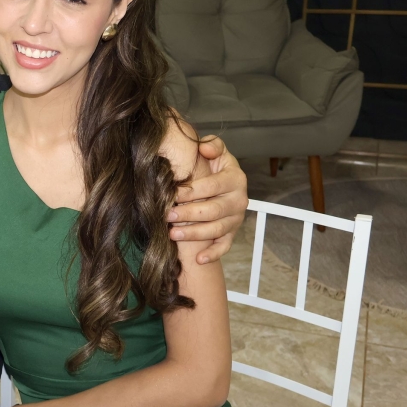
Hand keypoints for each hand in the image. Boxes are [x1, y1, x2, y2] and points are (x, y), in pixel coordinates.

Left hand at [167, 135, 247, 263]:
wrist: (225, 183)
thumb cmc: (214, 167)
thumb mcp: (216, 152)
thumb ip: (212, 146)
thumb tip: (205, 149)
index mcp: (235, 179)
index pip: (213, 186)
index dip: (192, 190)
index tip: (172, 194)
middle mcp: (239, 200)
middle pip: (213, 210)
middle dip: (189, 214)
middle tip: (168, 216)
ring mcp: (236, 219)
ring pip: (216, 230)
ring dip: (195, 234)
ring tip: (173, 234)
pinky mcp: (232, 233)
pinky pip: (224, 246)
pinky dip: (213, 254)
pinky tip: (199, 260)